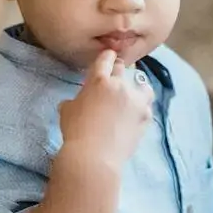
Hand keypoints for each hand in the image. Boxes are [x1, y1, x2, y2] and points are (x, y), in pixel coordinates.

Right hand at [56, 50, 153, 173]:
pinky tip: (136, 113)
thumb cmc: (75, 132)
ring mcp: (136, 100)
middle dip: (118, 70)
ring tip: (132, 94)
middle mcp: (120, 85)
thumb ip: (74, 100)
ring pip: (142, 84)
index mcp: (98, 80)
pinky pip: (146, 105)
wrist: (95, 156)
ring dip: (137, 86)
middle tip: (115, 79)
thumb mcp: (66, 111)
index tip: (109, 56)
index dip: (107, 56)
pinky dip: (141, 107)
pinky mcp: (145, 115)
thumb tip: (76, 102)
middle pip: (122, 69)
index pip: (105, 59)